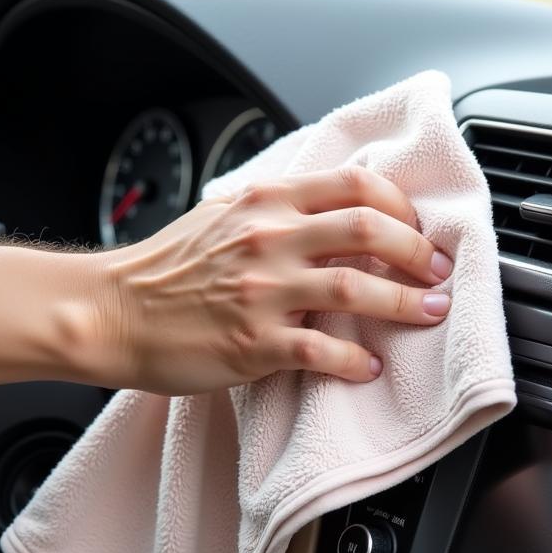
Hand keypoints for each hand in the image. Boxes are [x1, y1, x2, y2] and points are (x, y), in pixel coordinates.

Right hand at [91, 167, 452, 394]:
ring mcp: (262, 292)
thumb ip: (279, 206)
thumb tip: (333, 204)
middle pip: (369, 230)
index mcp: (267, 202)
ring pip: (356, 291)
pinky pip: (322, 352)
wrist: (113, 312)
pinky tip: (369, 367)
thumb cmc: (168, 266)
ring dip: (405, 304)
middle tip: (438, 274)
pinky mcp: (252, 344)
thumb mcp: (224, 214)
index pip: (355, 185)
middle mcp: (269, 239)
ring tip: (429, 313)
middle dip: (418, 253)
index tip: (418, 230)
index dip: (401, 206)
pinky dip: (356, 361)